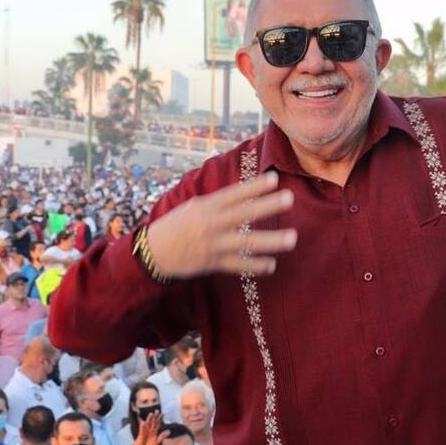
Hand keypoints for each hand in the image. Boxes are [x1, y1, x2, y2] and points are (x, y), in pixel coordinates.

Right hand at [131, 410, 167, 444]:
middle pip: (153, 422)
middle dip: (155, 417)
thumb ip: (162, 436)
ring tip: (151, 414)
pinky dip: (142, 427)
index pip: (157, 424)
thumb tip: (169, 431)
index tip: (163, 413)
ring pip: (147, 424)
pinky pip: (142, 431)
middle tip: (157, 410)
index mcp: (154, 432)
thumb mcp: (157, 442)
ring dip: (149, 419)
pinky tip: (143, 422)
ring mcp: (145, 432)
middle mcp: (149, 430)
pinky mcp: (141, 436)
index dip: (160, 419)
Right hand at [146, 171, 296, 277]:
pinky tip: (272, 265)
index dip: (254, 186)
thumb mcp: (194, 206)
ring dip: (271, 241)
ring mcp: (214, 244)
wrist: (153, 252)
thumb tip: (243, 192)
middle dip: (267, 206)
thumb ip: (218, 201)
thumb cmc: (176, 224)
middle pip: (244, 214)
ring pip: (246, 242)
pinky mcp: (213, 263)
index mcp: (207, 206)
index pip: (234, 193)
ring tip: (292, 238)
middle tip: (290, 198)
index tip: (274, 179)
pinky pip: (238, 265)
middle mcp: (212, 224)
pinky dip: (255, 266)